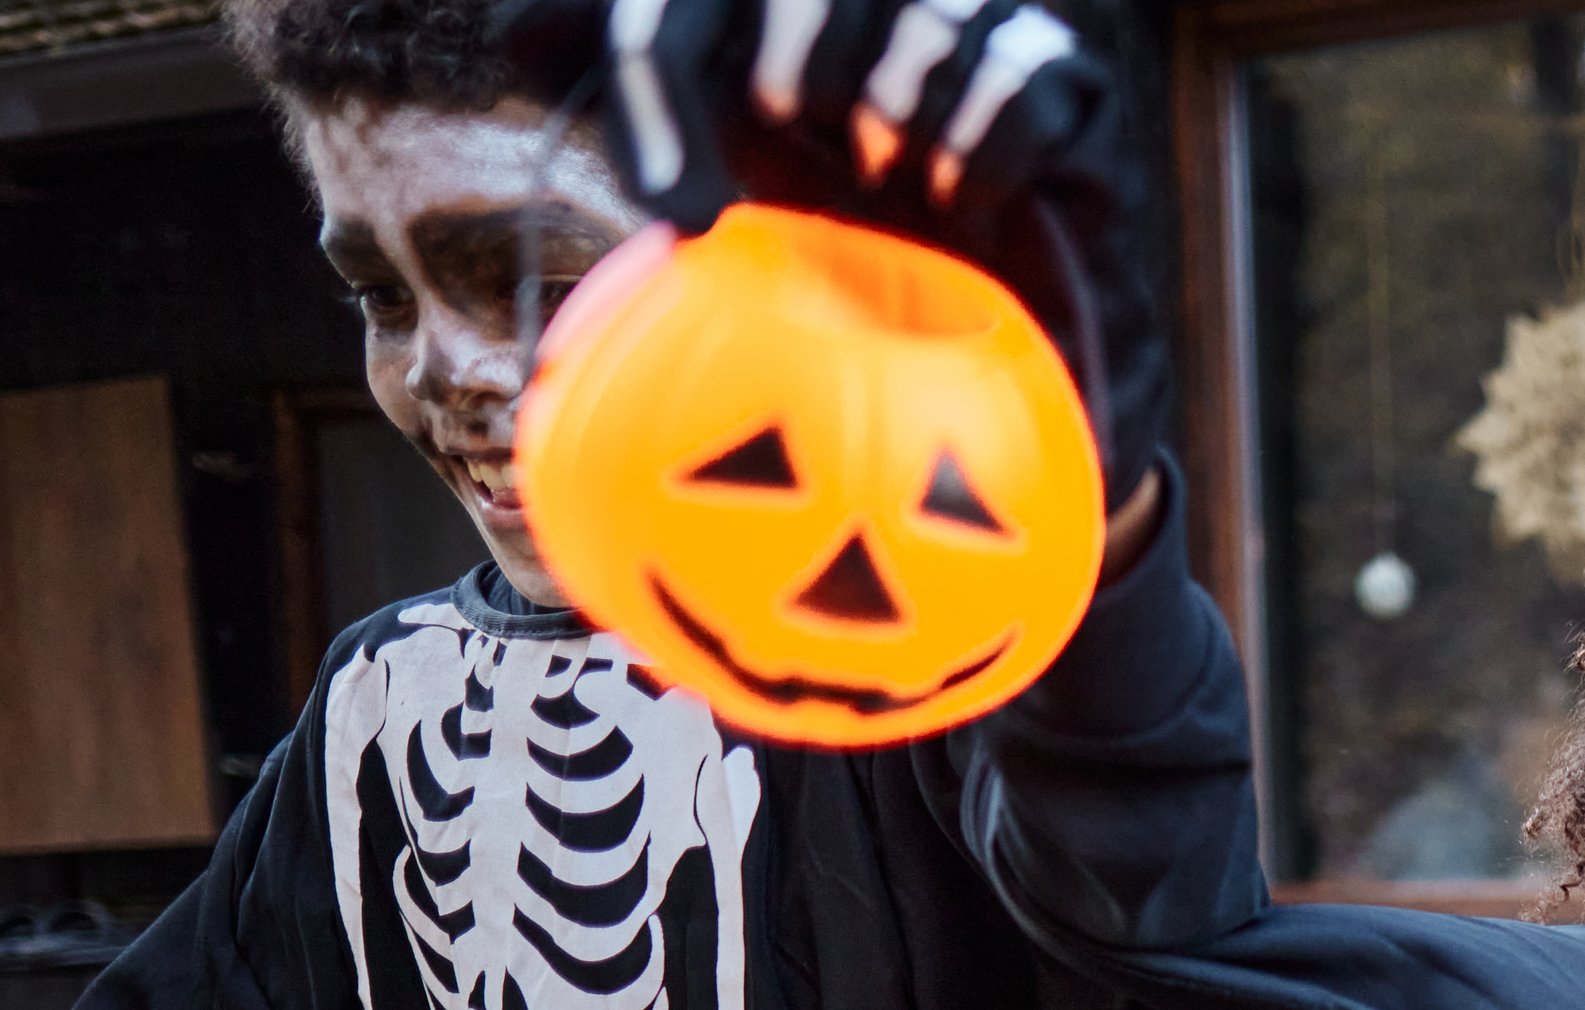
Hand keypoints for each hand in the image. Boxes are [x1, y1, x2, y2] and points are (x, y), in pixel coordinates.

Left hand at [491, 0, 1168, 500]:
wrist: (988, 395)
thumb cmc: (849, 301)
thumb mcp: (715, 210)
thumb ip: (642, 116)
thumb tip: (519, 37)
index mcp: (786, 23)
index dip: (661, 64)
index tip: (672, 202)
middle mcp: (884, 5)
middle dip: (785, 86)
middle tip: (807, 182)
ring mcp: (979, 29)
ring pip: (917, 22)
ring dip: (893, 129)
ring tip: (898, 193)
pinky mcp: (1065, 82)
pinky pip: (1003, 88)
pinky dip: (972, 161)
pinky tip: (964, 206)